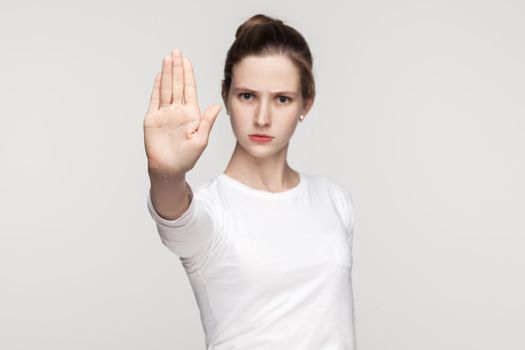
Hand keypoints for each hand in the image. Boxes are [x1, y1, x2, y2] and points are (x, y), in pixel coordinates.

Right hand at [143, 48, 220, 175]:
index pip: (189, 89)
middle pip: (177, 84)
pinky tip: (159, 75)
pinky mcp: (153, 118)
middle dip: (177, 68)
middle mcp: (178, 110)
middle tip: (176, 51)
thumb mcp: (201, 140)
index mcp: (191, 114)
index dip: (188, 74)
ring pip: (166, 89)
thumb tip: (216, 105)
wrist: (168, 169)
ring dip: (167, 74)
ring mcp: (165, 113)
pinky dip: (156, 87)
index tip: (186, 60)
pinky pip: (154, 99)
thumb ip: (207, 122)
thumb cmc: (187, 158)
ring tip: (167, 58)